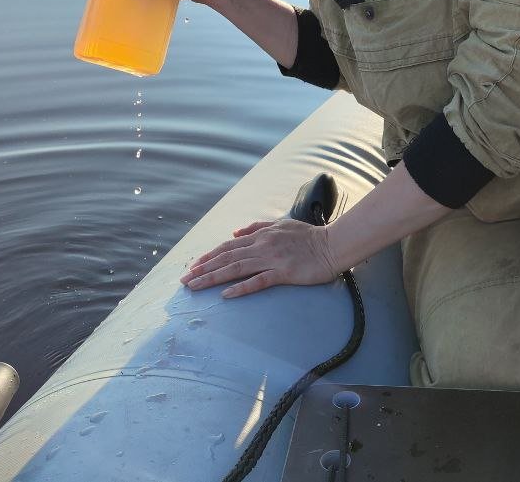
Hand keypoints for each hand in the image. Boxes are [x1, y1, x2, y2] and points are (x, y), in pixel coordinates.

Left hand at [180, 219, 340, 297]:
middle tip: (185, 280)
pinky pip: (258, 281)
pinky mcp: (284, 273)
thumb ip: (257, 227)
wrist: (333, 244)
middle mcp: (263, 245)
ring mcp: (272, 259)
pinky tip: (226, 295)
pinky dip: (241, 288)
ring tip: (195, 286)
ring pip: (236, 268)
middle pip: (226, 257)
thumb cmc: (309, 236)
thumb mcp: (281, 224)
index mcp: (262, 235)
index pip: (229, 246)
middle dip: (203, 268)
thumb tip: (235, 231)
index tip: (193, 266)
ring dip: (213, 278)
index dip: (209, 256)